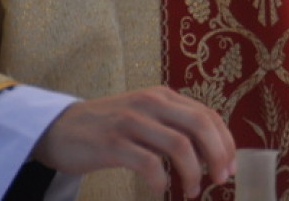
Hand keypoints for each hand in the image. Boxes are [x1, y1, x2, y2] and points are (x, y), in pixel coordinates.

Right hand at [31, 86, 235, 197]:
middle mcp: (151, 103)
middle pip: (200, 124)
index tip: (230, 167)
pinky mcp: (112, 143)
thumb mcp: (146, 116)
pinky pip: (148, 163)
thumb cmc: (110, 127)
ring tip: (192, 192)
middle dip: (218, 154)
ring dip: (192, 172)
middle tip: (221, 179)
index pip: (208, 115)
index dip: (225, 142)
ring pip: (179, 144)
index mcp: (164, 96)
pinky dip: (161, 180)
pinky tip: (161, 191)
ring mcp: (132, 121)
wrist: (58, 129)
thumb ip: (174, 124)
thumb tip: (212, 152)